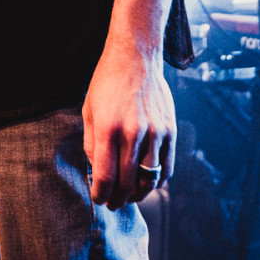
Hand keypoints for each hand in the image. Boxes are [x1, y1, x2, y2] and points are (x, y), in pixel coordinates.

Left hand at [82, 45, 175, 209]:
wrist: (136, 57)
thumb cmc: (107, 83)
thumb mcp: (89, 111)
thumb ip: (91, 144)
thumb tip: (97, 172)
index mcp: (108, 128)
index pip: (105, 176)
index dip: (100, 194)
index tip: (98, 199)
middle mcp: (133, 132)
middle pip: (127, 182)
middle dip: (117, 199)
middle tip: (112, 203)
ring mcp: (155, 132)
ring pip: (149, 179)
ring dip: (138, 193)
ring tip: (129, 196)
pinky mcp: (170, 130)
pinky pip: (166, 167)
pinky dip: (157, 180)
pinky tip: (146, 181)